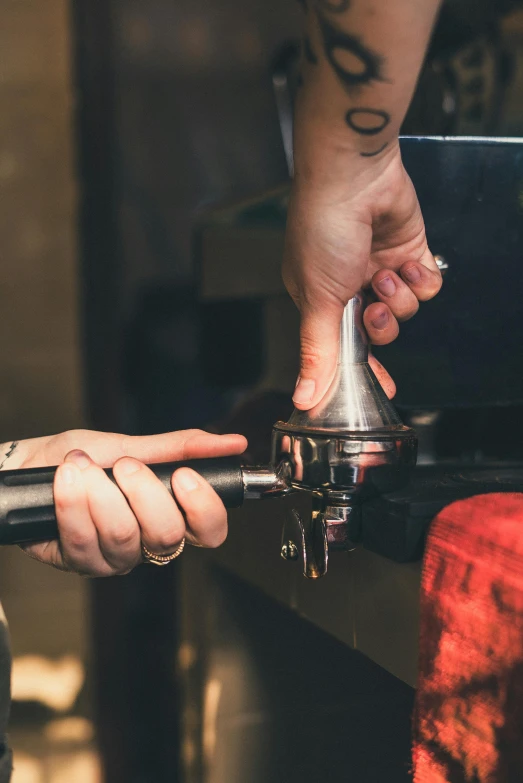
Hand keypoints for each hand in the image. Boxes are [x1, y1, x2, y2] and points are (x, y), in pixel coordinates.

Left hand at [15, 428, 246, 576]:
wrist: (29, 464)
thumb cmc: (84, 457)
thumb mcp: (133, 445)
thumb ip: (181, 447)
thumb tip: (234, 442)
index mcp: (171, 515)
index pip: (210, 532)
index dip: (203, 509)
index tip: (182, 476)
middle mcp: (147, 544)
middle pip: (168, 536)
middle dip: (144, 493)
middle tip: (125, 465)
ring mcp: (113, 558)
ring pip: (124, 538)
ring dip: (101, 494)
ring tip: (81, 465)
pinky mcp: (78, 562)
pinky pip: (83, 541)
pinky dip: (72, 503)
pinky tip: (65, 480)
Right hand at [283, 141, 441, 409]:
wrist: (354, 176)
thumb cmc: (322, 229)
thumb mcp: (317, 299)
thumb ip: (317, 352)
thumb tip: (303, 397)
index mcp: (321, 300)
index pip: (344, 347)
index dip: (363, 367)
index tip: (381, 389)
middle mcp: (352, 288)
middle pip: (379, 333)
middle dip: (381, 326)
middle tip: (373, 309)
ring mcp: (381, 271)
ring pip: (405, 312)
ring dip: (399, 297)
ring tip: (387, 274)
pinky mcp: (409, 254)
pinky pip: (426, 287)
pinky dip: (420, 279)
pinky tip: (408, 263)